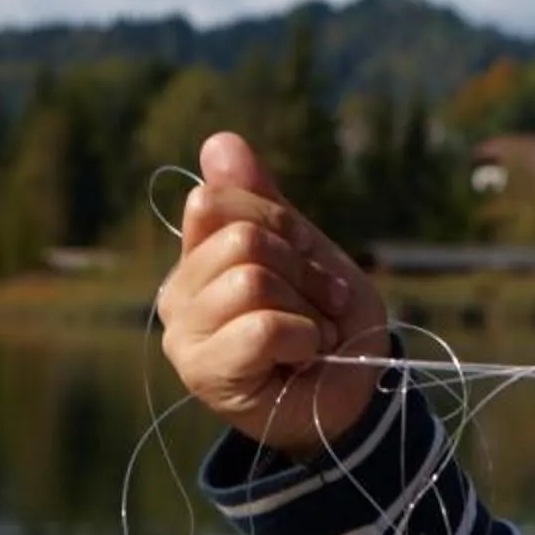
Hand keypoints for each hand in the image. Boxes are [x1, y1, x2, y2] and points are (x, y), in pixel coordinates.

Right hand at [157, 132, 390, 454]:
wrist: (357, 394)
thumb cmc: (330, 322)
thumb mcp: (307, 250)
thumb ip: (262, 201)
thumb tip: (220, 140)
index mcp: (198, 255)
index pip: (216, 199)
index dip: (279, 221)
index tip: (308, 257)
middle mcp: (178, 292)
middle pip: (242, 240)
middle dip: (304, 270)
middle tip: (321, 306)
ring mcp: (184, 335)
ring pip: (251, 281)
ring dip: (307, 309)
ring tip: (312, 336)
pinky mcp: (204, 374)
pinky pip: (261, 328)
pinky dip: (302, 339)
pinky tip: (301, 359)